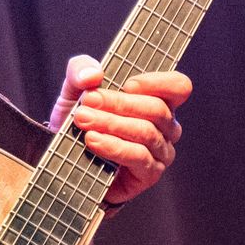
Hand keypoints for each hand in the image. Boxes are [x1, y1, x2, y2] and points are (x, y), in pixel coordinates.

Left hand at [48, 55, 190, 206]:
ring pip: (147, 132)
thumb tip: (93, 74)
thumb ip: (80, 71)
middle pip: (157, 109)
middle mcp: (165, 126)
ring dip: (112, 123)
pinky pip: (139, 157)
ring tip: (83, 119)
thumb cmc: (80, 118)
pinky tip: (93, 140)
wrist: (66, 156)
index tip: (128, 84)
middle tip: (89, 100)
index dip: (158, 83)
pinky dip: (114, 146)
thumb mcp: (74, 88)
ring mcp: (161, 151)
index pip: (177, 86)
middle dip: (120, 102)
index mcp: (156, 99)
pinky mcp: (149, 173)